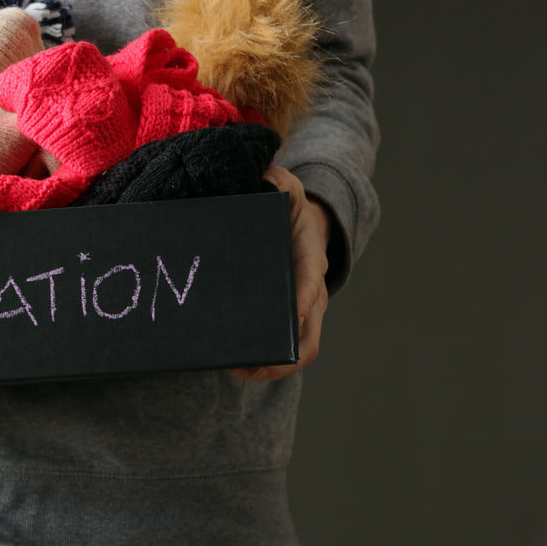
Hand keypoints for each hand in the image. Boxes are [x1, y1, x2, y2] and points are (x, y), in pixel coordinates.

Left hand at [230, 165, 330, 381]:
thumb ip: (277, 180)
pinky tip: (235, 364)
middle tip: (253, 362)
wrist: (301, 226)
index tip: (295, 312)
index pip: (311, 282)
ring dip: (273, 366)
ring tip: (239, 370)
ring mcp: (300, 311)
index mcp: (309, 259)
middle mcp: (310, 291)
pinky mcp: (285, 320)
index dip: (305, 298)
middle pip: (308, 332)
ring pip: (298, 348)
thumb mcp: (287, 189)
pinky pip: (282, 348)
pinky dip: (264, 362)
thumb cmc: (289, 210)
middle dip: (285, 352)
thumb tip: (265, 175)